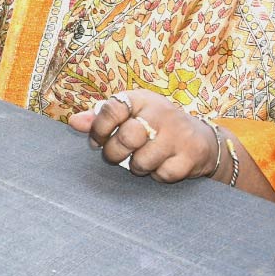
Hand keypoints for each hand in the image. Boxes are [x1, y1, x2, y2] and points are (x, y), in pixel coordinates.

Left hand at [67, 90, 221, 183]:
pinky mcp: (190, 156)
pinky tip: (160, 166)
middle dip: (114, 154)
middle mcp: (161, 113)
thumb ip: (101, 117)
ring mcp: (178, 135)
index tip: (96, 141)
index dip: (98, 128)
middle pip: (126, 138)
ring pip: (143, 161)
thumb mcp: (130, 114)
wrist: (201, 139)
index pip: (112, 108)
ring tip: (141, 160)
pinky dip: (157, 176)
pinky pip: (162, 174)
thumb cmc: (155, 125)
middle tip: (114, 157)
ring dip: (137, 167)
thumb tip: (73, 122)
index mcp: (142, 99)